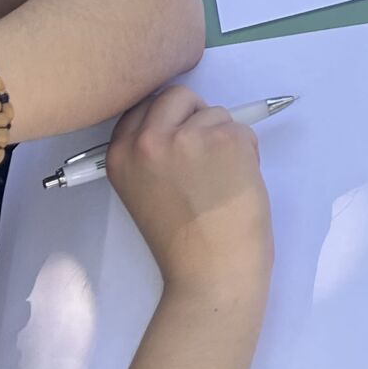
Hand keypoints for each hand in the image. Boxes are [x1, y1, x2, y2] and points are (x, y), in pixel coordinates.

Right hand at [107, 87, 273, 304]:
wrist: (211, 273)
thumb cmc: (184, 242)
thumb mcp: (143, 191)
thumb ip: (152, 155)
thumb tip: (185, 121)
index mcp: (120, 155)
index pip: (144, 107)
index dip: (170, 119)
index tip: (181, 137)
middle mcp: (147, 141)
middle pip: (178, 96)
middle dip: (197, 117)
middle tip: (205, 157)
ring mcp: (187, 138)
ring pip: (216, 113)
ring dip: (225, 139)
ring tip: (220, 182)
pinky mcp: (225, 140)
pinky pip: (242, 129)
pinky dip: (247, 152)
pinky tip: (237, 185)